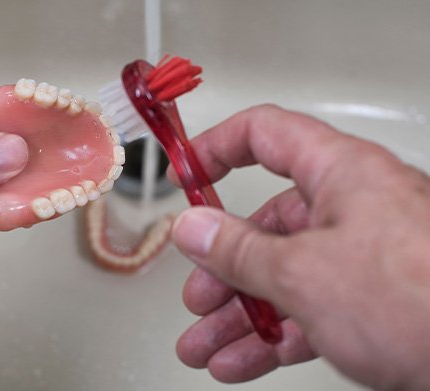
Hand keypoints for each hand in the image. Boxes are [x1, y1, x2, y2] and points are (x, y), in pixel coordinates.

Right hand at [171, 105, 429, 388]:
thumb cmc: (421, 299)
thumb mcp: (304, 272)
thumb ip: (238, 249)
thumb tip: (193, 227)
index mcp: (340, 174)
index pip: (264, 134)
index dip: (217, 148)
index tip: (185, 173)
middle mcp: (352, 209)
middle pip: (267, 225)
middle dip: (222, 267)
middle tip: (197, 294)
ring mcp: (362, 259)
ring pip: (283, 277)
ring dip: (239, 315)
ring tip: (205, 344)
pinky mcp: (373, 303)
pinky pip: (307, 311)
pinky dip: (271, 336)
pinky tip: (241, 360)